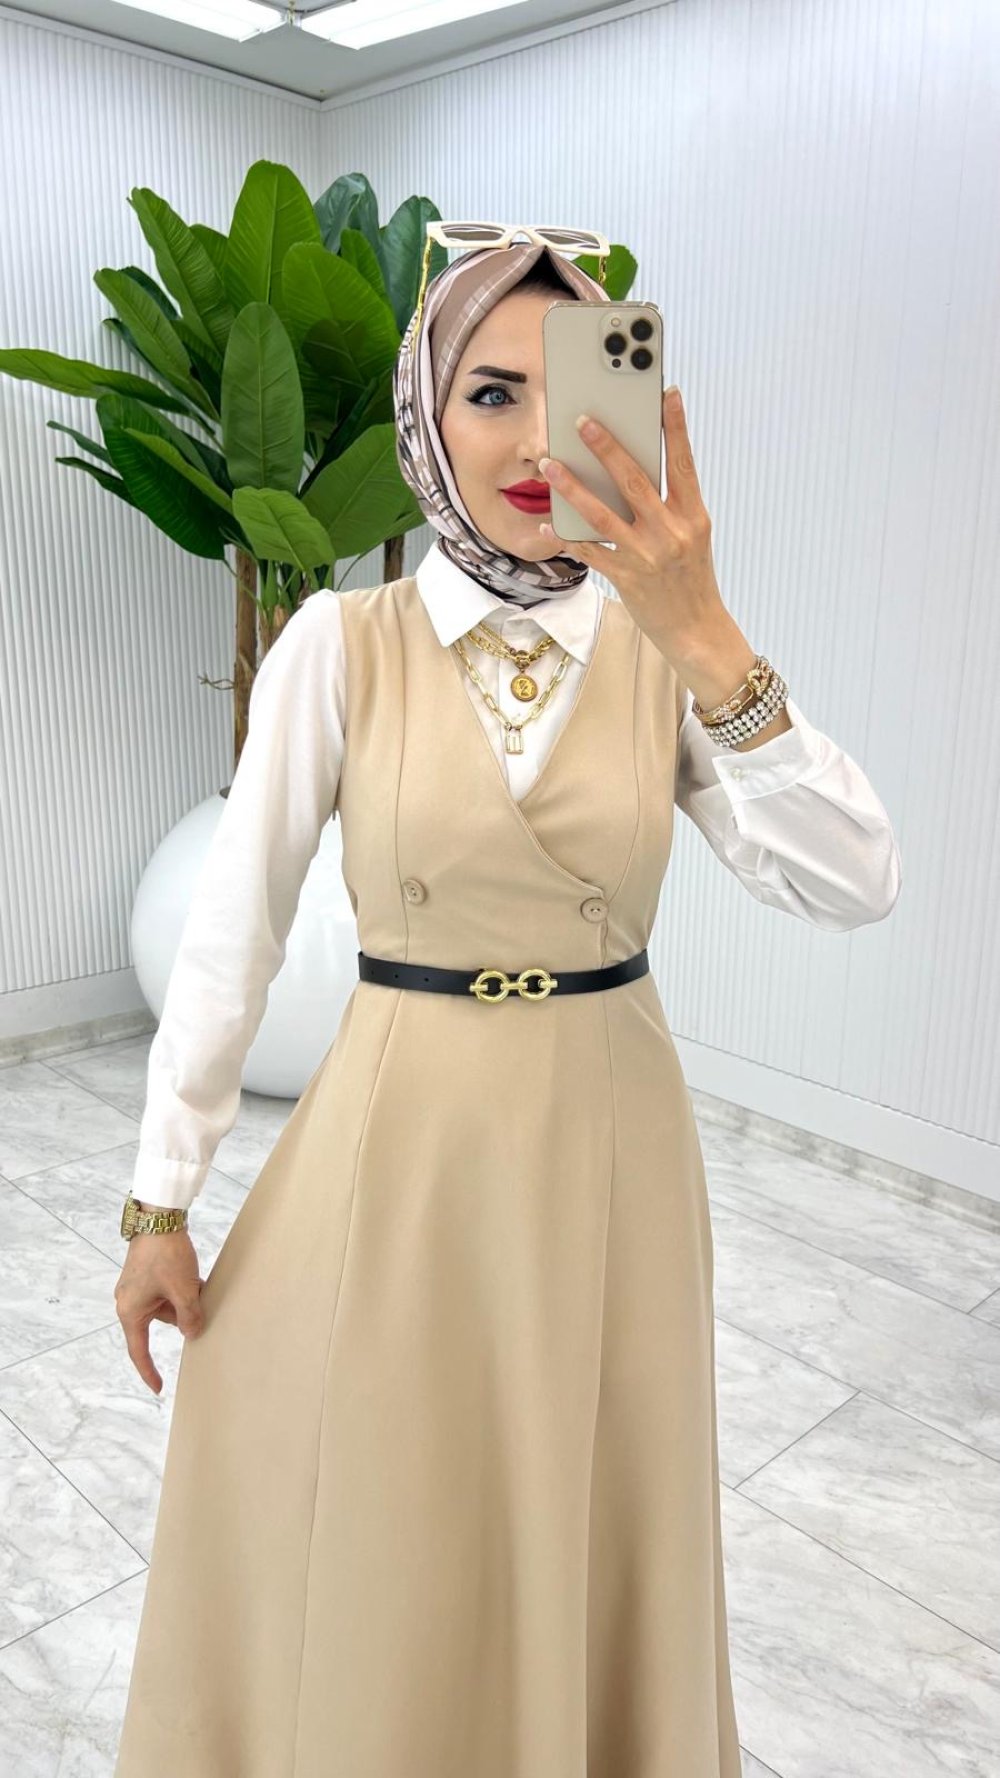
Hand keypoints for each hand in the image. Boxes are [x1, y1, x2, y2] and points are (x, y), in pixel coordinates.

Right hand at [115, 1230, 204, 1394]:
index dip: (149, 1371)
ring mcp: (137, 1287)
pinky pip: (166, 1291)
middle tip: (202, 1305)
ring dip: (185, 1300)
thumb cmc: (166, 1255)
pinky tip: (196, 1279)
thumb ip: (189, 1317)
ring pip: (167, 1306)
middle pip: (161, 1323)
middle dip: (183, 1317)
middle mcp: (129, 1302)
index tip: (158, 1388)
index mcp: (131, 1312)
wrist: (158, 1217)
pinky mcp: (146, 1274)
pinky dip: (181, 1290)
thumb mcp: (183, 1290)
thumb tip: (192, 1334)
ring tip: (199, 1285)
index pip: (139, 1351)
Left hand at [538, 387, 726, 665]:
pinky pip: (591, 551)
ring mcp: (647, 555)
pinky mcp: (627, 578)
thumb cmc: (691, 579)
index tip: (667, 393)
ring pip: (603, 513)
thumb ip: (670, 505)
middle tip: (582, 420)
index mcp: (693, 515)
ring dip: (572, 487)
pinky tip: (548, 524)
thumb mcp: (692, 535)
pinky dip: (568, 537)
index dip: (676, 427)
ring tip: (549, 465)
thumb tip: (634, 469)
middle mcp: (671, 531)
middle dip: (607, 448)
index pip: (683, 463)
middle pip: (635, 480)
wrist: (697, 631)